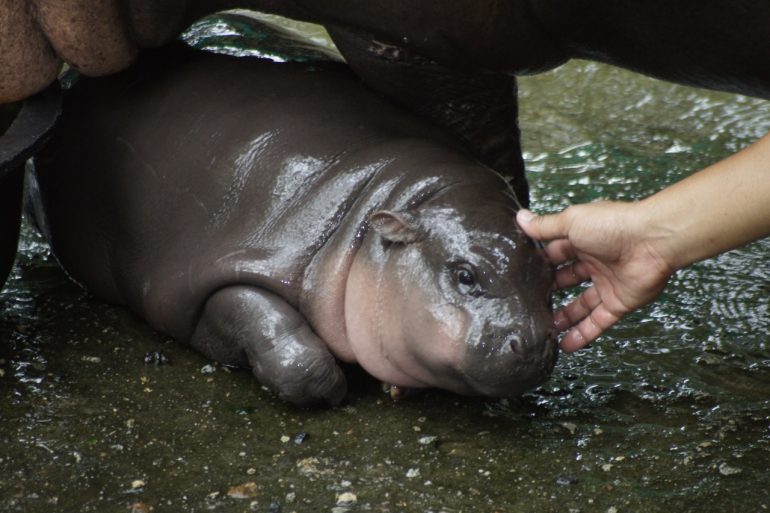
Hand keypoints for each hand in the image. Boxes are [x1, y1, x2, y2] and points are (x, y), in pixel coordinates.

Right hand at [516, 203, 673, 351]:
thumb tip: (521, 218)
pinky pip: (598, 322)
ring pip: (582, 305)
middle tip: (531, 301)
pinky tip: (567, 345)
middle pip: (568, 280)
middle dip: (551, 291)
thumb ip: (545, 226)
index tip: (523, 274)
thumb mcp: (571, 221)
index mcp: (584, 240)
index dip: (541, 263)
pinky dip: (583, 335)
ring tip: (545, 326)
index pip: (557, 254)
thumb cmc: (614, 225)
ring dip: (565, 316)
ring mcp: (608, 284)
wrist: (653, 241)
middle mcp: (596, 262)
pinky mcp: (619, 303)